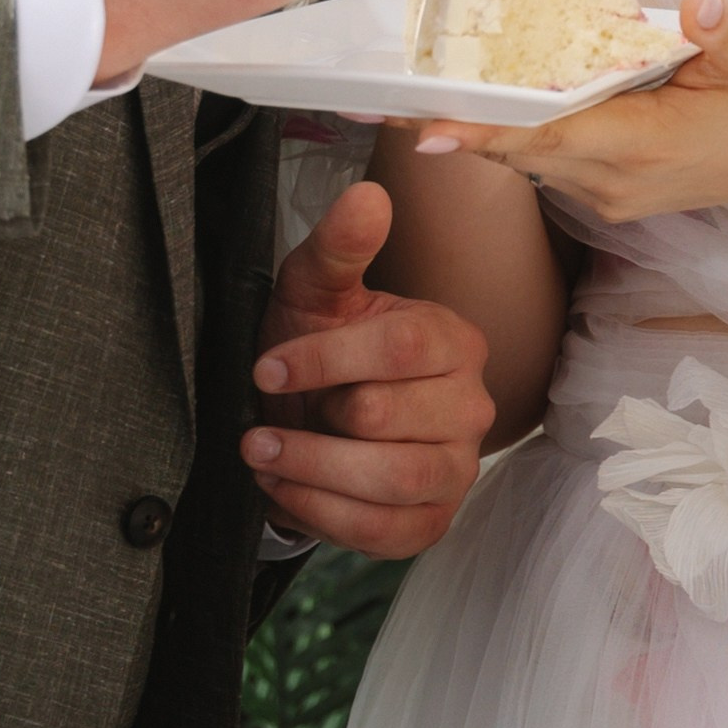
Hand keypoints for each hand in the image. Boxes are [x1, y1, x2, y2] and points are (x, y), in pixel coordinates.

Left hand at [245, 180, 494, 551]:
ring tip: (261, 456)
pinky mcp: (433, 520)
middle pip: (393, 417)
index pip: (403, 347)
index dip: (325, 359)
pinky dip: (325, 515)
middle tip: (257, 425)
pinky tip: (284, 490)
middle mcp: (471, 405)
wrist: (314, 416)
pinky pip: (388, 533)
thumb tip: (368, 195)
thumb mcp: (316, 291)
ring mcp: (458, 469)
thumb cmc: (318, 345)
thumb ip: (339, 246)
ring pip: (395, 480)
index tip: (266, 369)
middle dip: (313, 424)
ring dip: (314, 472)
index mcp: (453, 341)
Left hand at [411, 0, 727, 225]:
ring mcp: (613, 192)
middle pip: (520, 148)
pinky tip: (501, 91)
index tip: (424, 124)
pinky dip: (523, 127)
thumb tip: (701, 5)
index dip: (483, 128)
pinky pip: (551, 158)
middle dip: (464, 116)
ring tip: (429, 81)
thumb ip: (726, 29)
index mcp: (643, 144)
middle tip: (394, 88)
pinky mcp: (617, 189)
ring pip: (530, 155)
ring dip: (489, 121)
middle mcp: (616, 180)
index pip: (544, 136)